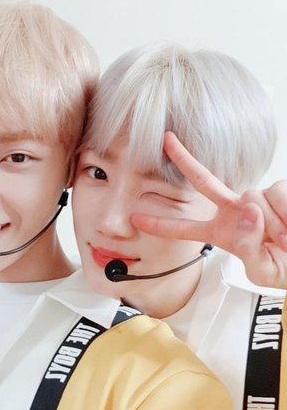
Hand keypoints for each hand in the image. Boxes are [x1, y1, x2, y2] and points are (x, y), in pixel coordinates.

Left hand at [131, 132, 286, 288]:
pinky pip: (277, 194)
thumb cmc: (285, 269)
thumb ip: (249, 247)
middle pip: (203, 181)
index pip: (184, 229)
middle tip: (166, 139)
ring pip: (253, 197)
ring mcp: (255, 199)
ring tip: (284, 238)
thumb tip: (248, 212)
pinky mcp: (278, 190)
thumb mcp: (263, 271)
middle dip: (184, 159)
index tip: (136, 218)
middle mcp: (234, 211)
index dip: (161, 225)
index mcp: (221, 232)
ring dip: (273, 223)